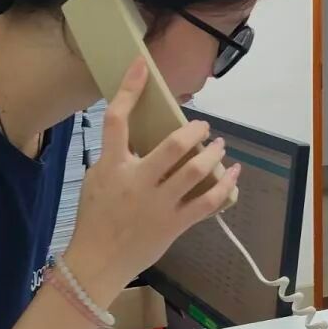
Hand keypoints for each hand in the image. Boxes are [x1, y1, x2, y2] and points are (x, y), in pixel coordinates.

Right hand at [64, 59, 240, 303]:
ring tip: (219, 146)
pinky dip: (224, 186)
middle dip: (195, 130)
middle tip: (203, 127)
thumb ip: (116, 157)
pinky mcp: (174, 224)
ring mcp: (158, 204)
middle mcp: (136, 181)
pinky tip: (233, 174)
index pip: (117, 120)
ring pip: (194, 170)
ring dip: (213, 154)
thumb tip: (141, 138)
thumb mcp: (96, 180)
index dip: (130, 89)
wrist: (97, 262)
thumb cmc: (94, 220)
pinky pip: (207, 202)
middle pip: (172, 145)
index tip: (142, 66)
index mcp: (111, 166)